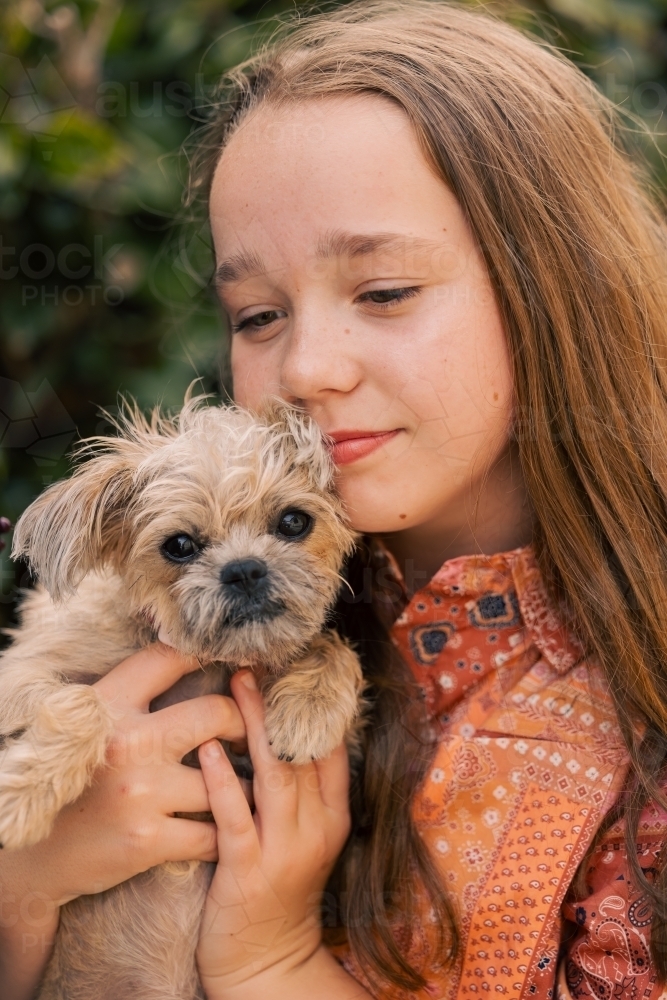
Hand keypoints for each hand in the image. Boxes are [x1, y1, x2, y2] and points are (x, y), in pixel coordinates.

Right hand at [0, 643, 247, 997]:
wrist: (29, 858)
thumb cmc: (73, 783)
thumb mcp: (91, 726)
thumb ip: (133, 695)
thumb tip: (187, 651)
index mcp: (108, 705)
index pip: (168, 659)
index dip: (205, 655)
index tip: (233, 664)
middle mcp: (127, 741)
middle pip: (214, 713)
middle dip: (241, 722)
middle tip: (248, 733)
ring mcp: (139, 791)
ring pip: (222, 777)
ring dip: (243, 785)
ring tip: (251, 784)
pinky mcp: (147, 840)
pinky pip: (213, 832)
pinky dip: (228, 832)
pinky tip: (230, 828)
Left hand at [196, 670, 351, 997]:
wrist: (265, 962)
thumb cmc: (277, 888)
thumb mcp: (304, 835)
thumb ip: (302, 787)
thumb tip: (283, 723)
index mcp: (333, 815)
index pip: (332, 747)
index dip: (314, 702)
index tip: (296, 662)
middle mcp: (316, 828)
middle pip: (302, 750)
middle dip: (281, 701)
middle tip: (259, 659)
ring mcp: (284, 850)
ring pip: (275, 774)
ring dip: (255, 725)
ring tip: (237, 684)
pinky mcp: (247, 871)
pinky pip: (234, 818)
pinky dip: (223, 780)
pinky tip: (208, 750)